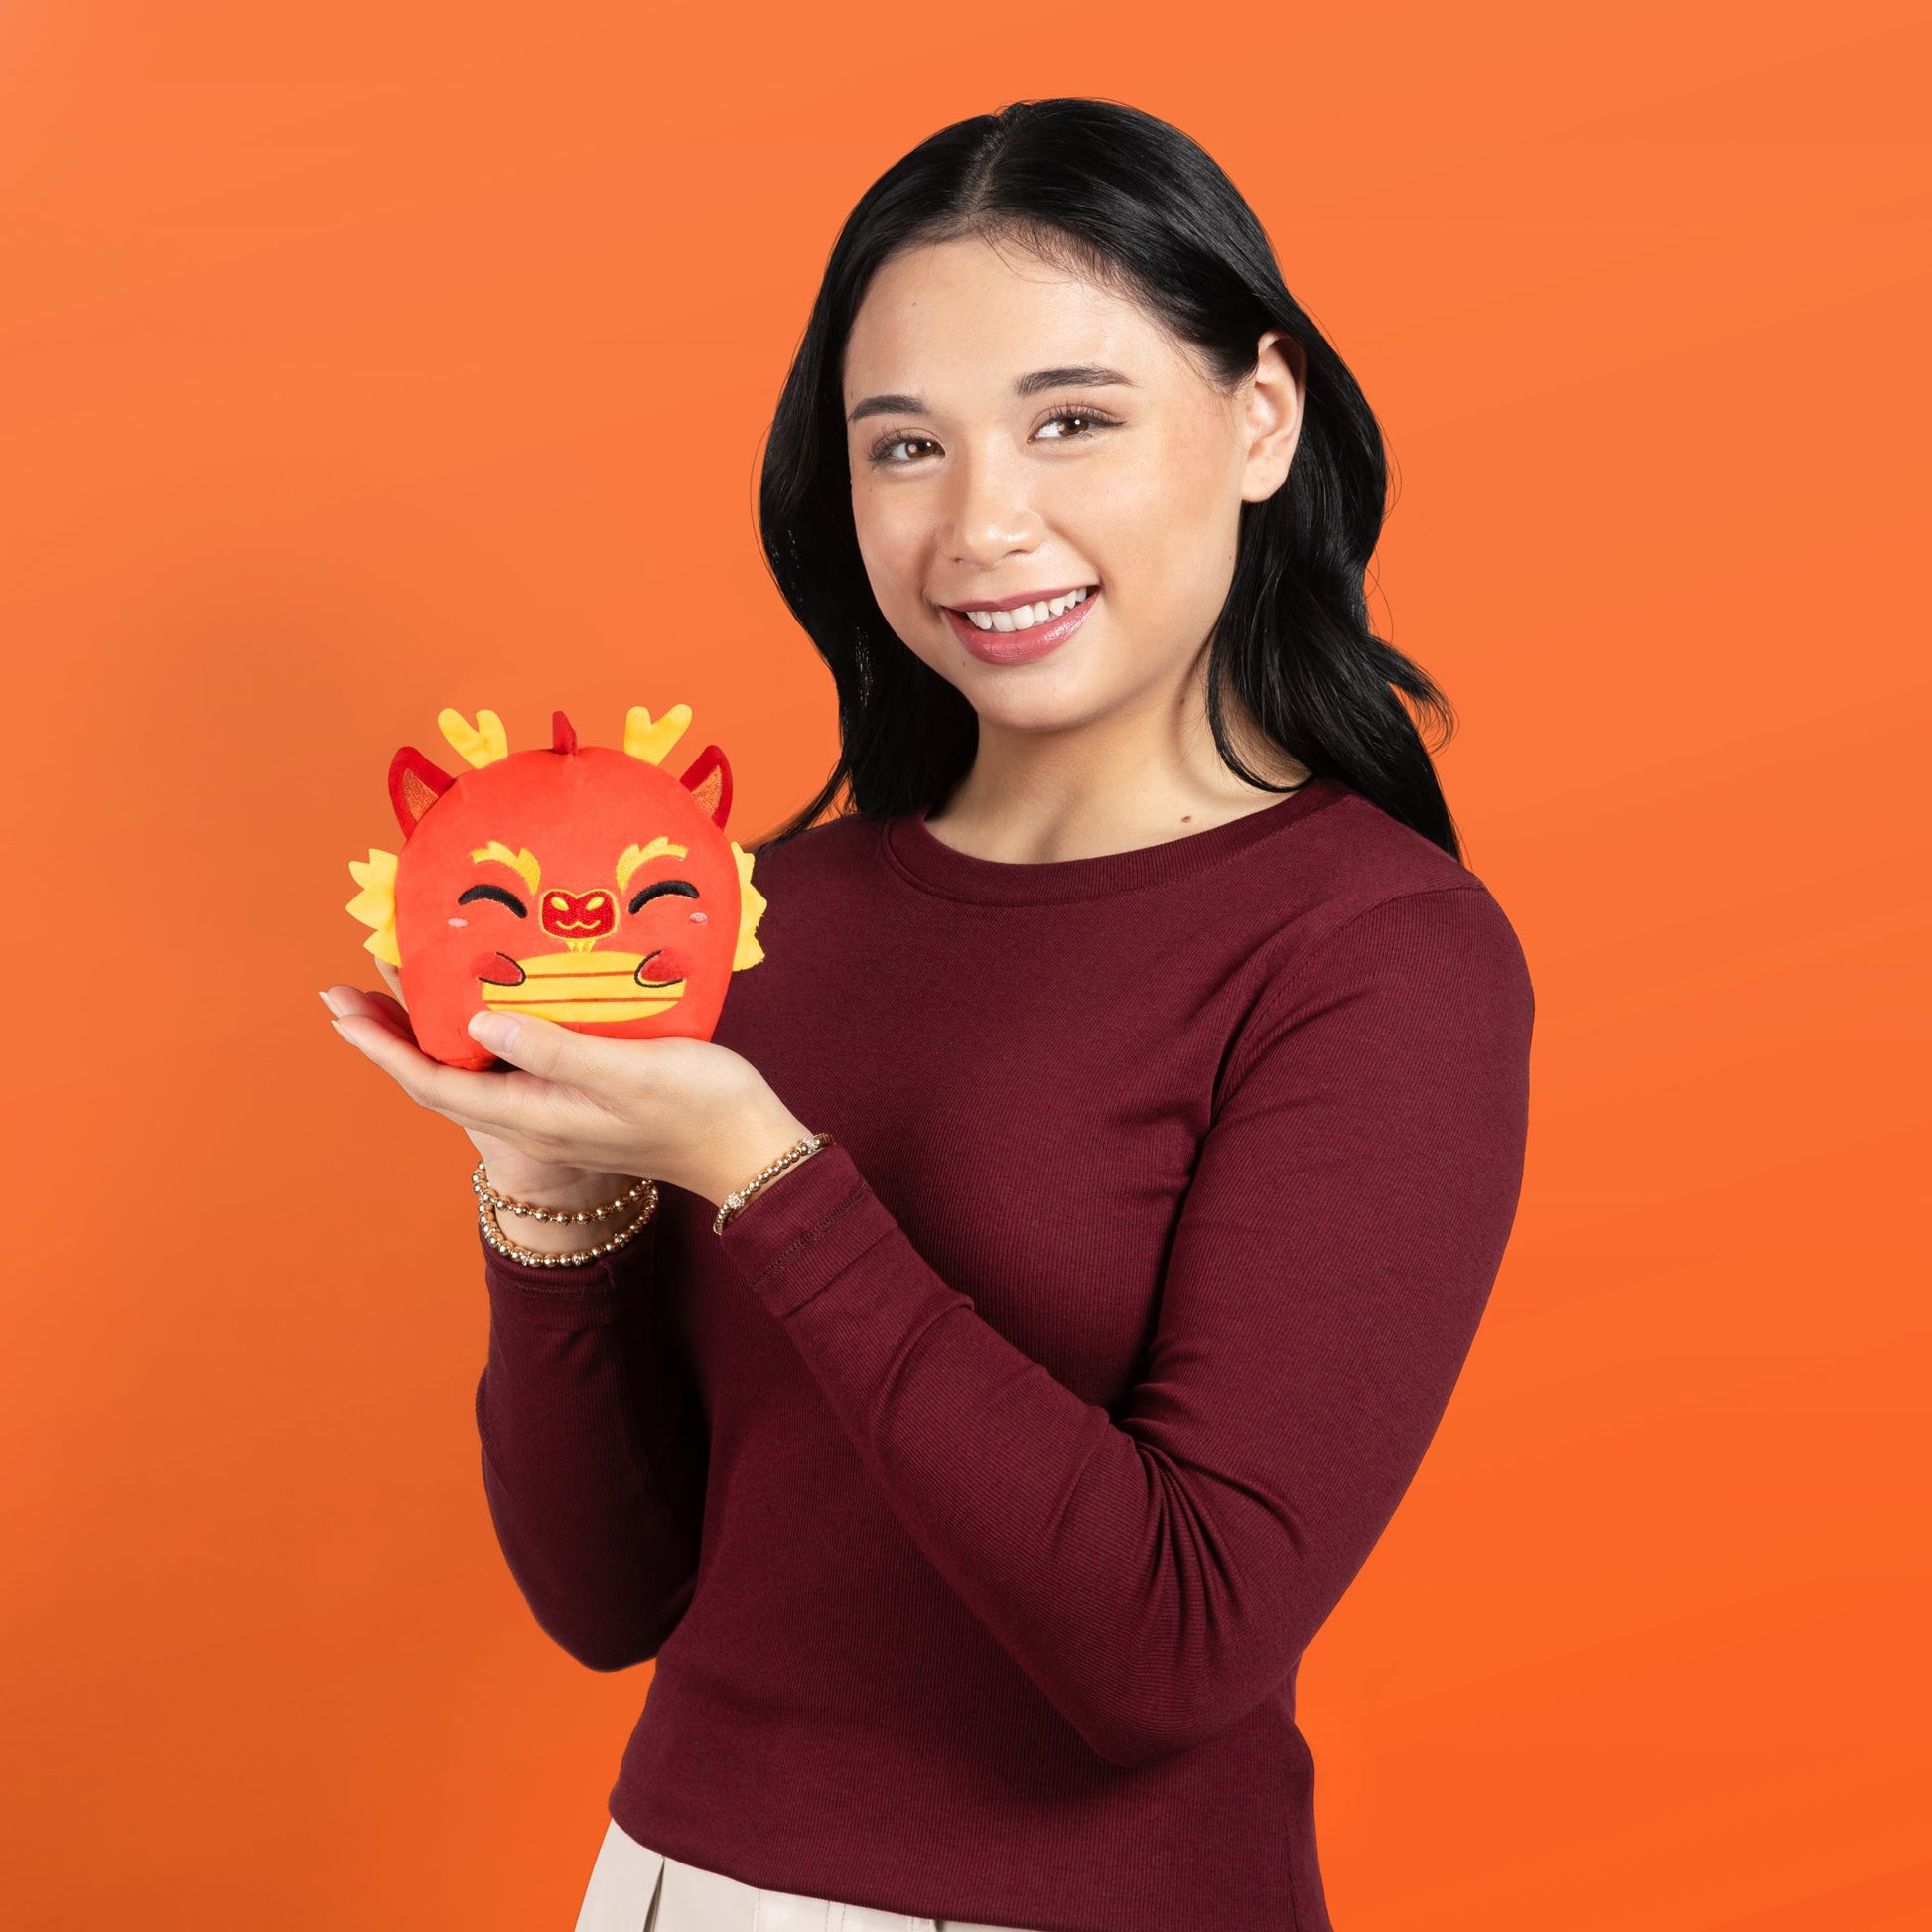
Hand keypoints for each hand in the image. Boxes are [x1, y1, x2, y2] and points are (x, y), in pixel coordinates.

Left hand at [319, 960, 813, 1209]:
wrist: (751, 1151)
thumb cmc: (700, 1108)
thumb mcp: (627, 1072)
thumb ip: (553, 1047)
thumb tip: (475, 1021)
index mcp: (533, 1113)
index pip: (433, 1081)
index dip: (381, 1045)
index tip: (338, 1007)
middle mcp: (532, 1115)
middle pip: (438, 1078)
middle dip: (387, 1036)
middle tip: (347, 990)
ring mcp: (554, 1109)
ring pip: (468, 1072)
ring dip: (425, 1033)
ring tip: (397, 990)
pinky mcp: (577, 1096)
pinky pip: (503, 1066)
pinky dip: (474, 1033)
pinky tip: (483, 1005)